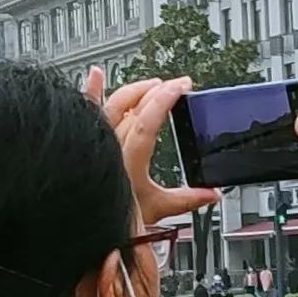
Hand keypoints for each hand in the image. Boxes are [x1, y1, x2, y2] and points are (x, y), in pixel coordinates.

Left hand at [84, 68, 218, 226]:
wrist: (85, 221)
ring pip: (113, 105)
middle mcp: (111, 147)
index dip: (165, 99)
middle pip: (134, 108)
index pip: (147, 122)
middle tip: (177, 84)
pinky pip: (88, 110)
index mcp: (130, 162)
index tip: (181, 86)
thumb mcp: (156, 210)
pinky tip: (96, 75)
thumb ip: (186, 200)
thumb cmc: (115, 218)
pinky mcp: (88, 140)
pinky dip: (91, 91)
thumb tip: (211, 194)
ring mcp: (98, 141)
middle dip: (158, 91)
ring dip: (134, 90)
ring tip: (152, 83)